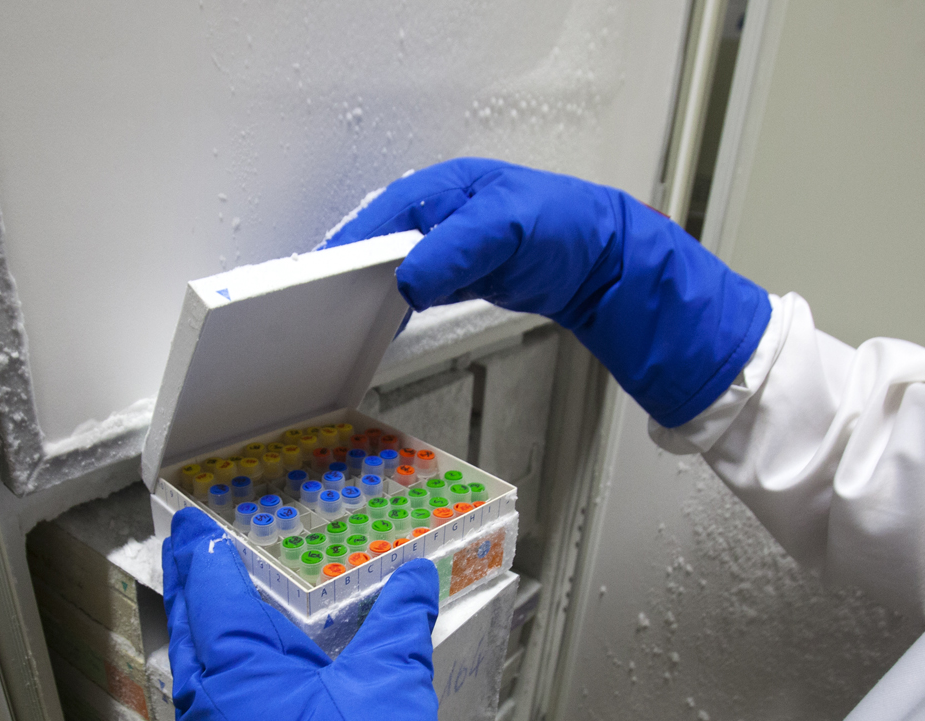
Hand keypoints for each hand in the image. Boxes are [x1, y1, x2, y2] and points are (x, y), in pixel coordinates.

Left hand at [162, 507, 583, 720]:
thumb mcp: (393, 689)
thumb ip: (400, 625)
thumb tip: (417, 575)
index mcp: (237, 672)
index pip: (207, 591)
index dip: (198, 553)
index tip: (189, 526)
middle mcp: (206, 715)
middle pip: (190, 640)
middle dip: (192, 598)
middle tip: (193, 564)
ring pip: (197, 696)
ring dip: (207, 658)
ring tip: (224, 634)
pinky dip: (225, 712)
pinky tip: (252, 718)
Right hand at [324, 157, 771, 426]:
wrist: (609, 259)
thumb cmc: (566, 225)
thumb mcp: (505, 230)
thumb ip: (455, 251)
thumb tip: (407, 277)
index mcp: (440, 191)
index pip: (375, 221)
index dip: (344, 253)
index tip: (315, 284)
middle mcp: (437, 214)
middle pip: (375, 245)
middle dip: (348, 277)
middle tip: (322, 314)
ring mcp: (447, 244)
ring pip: (391, 269)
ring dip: (370, 294)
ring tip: (344, 325)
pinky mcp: (460, 272)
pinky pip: (413, 288)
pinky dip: (397, 306)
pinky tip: (387, 326)